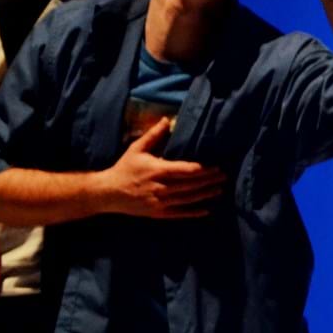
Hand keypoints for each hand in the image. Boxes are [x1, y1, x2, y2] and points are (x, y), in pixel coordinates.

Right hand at [101, 117, 225, 217]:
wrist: (109, 193)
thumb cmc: (124, 168)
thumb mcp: (136, 149)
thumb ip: (153, 135)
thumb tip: (167, 119)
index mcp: (157, 170)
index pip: (185, 170)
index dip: (202, 169)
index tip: (215, 166)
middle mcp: (161, 187)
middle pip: (190, 184)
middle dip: (209, 180)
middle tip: (224, 176)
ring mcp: (160, 202)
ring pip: (188, 199)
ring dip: (205, 194)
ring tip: (219, 189)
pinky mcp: (158, 213)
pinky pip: (180, 213)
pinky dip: (194, 212)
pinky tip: (207, 210)